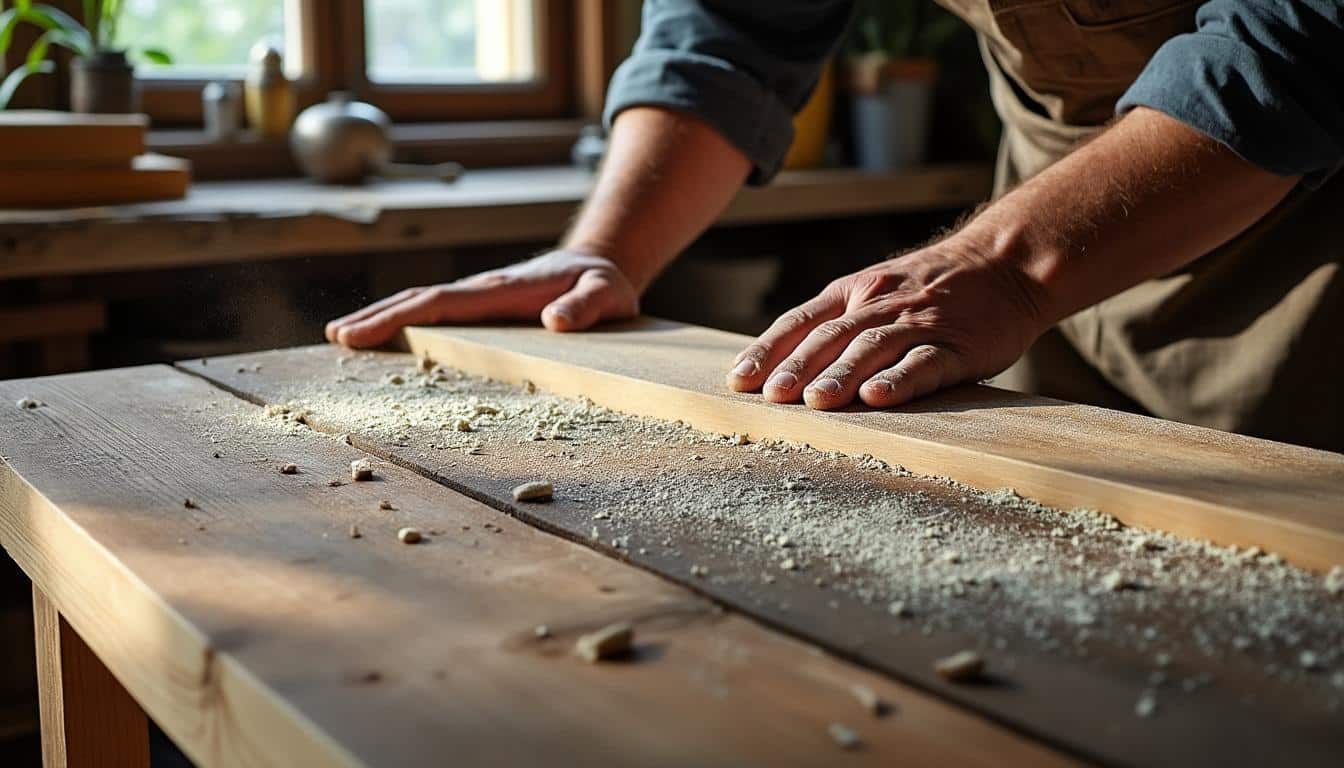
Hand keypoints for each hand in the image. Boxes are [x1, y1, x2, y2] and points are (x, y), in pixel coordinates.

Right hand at [324, 250, 639, 347]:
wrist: (602, 264)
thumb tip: (554, 322)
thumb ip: (585, 308)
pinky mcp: (483, 305)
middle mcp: (483, 290)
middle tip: (335, 338)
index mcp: (502, 291)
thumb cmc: (603, 284)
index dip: (398, 318)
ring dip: (383, 317)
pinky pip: (437, 312)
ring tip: (344, 337)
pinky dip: (406, 321)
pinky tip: (386, 337)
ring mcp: (480, 296)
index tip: (360, 333)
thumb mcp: (607, 295)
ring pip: (422, 304)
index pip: (438, 303)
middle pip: (418, 299)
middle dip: (375, 317)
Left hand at [725, 238, 1045, 409]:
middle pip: (829, 336)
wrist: (1004, 263)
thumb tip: (781, 364)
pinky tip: (877, 397)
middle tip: (770, 397)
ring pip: (871, 349)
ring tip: (815, 403)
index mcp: (852, 292)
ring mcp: (917, 323)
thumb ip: (836, 321)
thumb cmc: (931, 288)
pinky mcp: (955, 345)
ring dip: (840, 376)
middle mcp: (878, 305)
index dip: (767, 350)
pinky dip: (898, 380)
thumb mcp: (875, 290)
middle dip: (796, 368)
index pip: (800, 321)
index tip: (738, 380)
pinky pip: (922, 362)